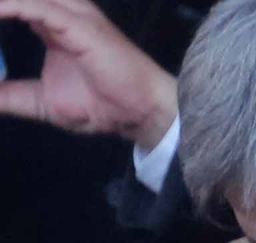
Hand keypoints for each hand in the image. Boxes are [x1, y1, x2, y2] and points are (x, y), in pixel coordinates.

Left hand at [0, 0, 176, 149]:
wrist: (138, 113)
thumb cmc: (101, 105)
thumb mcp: (40, 101)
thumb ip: (8, 94)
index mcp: (50, 21)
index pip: (9, 5)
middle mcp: (59, 10)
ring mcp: (68, 13)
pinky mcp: (76, 23)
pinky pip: (30, 6)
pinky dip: (5, 8)